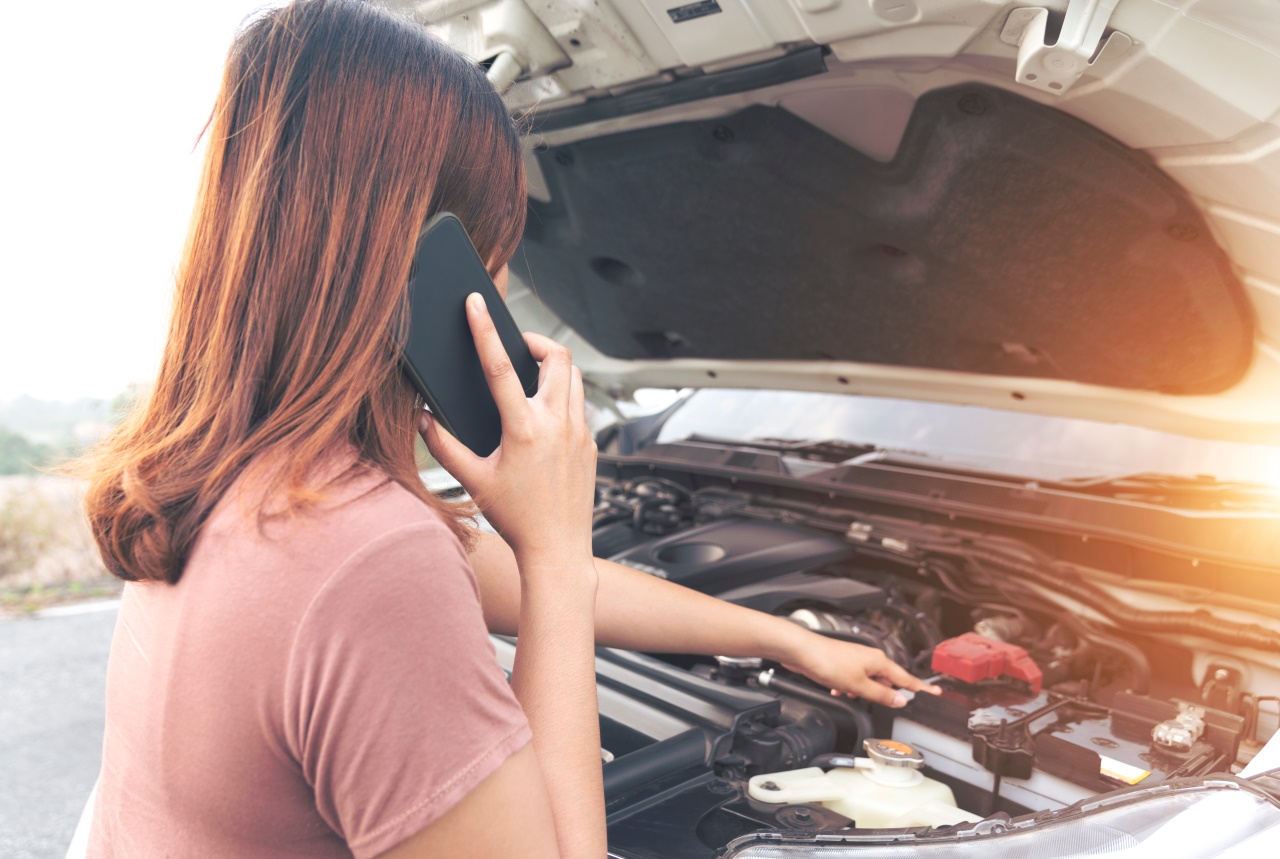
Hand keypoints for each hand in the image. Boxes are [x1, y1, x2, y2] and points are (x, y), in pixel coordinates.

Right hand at [421, 293, 596, 572]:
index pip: (500, 366)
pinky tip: (542, 415)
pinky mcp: (590, 444)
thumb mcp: (473, 480)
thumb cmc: (514, 518)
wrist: (557, 550)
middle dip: (536, 343)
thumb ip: (444, 446)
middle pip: (557, 357)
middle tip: (516, 347)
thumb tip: (422, 418)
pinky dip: (562, 398)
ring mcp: (579, 433)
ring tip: (529, 376)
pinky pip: (579, 406)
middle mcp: (557, 424)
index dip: (485, 330)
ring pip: (574, 377)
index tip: (477, 303)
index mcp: (524, 429)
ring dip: (553, 368)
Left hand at [782, 633, 940, 708]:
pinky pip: (854, 681)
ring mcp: (857, 661)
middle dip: (879, 694)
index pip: (906, 678)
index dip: (921, 688)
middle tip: (870, 700)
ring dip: (861, 693)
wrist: (803, 652)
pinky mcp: (844, 665)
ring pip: (868, 683)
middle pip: (886, 682)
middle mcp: (870, 659)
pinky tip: (838, 691)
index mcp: (879, 662)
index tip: (936, 693)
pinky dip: (848, 689)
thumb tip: (900, 700)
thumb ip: (881, 695)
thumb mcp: (858, 685)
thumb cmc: (828, 662)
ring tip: (847, 694)